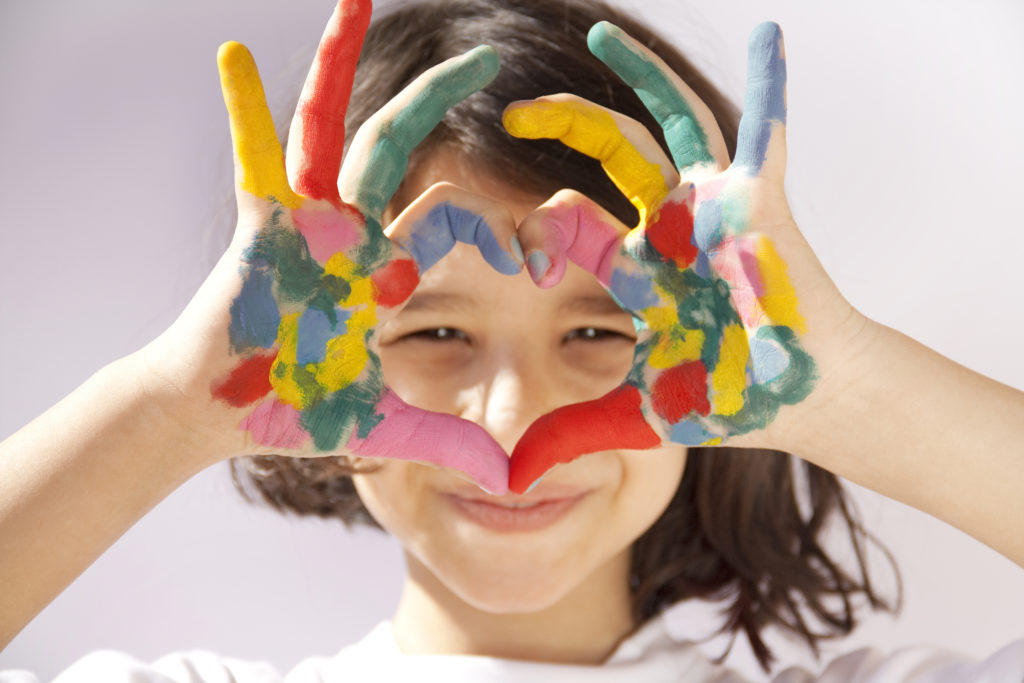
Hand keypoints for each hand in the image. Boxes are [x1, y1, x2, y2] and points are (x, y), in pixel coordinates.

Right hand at [149, 0, 521, 492]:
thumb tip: (514, 482)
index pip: (457, 221)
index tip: (530, 258)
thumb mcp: (387, 426)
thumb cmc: (300, 409)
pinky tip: (232, 56)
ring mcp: (305, 223)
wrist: (226, 411)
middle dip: (441, 95)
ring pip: (333, 130)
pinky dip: (244, 112)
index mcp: (387, 268)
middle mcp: (352, 231)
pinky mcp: (261, 229)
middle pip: (401, 146)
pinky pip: (253, 161)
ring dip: (340, 64)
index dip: (498, 232)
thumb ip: (450, 446)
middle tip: (488, 53)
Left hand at [502, 22, 862, 492]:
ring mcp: (710, 207)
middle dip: (561, 128)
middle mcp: (667, 225)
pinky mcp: (756, 199)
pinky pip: (762, 130)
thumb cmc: (734, 400)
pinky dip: (769, 86)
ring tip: (597, 36)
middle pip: (606, 158)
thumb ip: (574, 435)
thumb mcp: (639, 416)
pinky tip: (771, 38)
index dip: (537, 231)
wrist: (807, 398)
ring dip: (637, 77)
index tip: (520, 252)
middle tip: (510, 112)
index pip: (569, 226)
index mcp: (636, 266)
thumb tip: (507, 484)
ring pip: (665, 126)